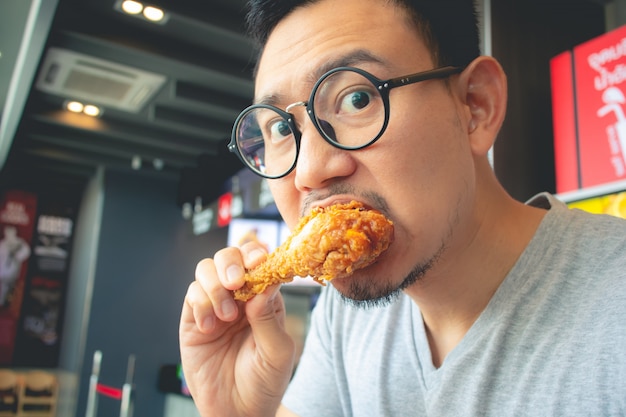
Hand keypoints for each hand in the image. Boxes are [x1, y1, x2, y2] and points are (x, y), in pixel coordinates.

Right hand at [179, 243, 295, 416]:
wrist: (236, 412)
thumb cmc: (264, 382)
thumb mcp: (276, 353)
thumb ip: (269, 319)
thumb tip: (264, 285)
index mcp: (266, 298)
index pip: (260, 262)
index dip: (257, 255)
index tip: (258, 261)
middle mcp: (240, 296)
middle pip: (230, 256)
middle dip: (231, 261)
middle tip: (235, 281)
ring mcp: (215, 305)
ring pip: (207, 269)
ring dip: (214, 285)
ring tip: (226, 316)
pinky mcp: (193, 319)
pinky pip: (192, 295)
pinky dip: (200, 304)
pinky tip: (210, 328)